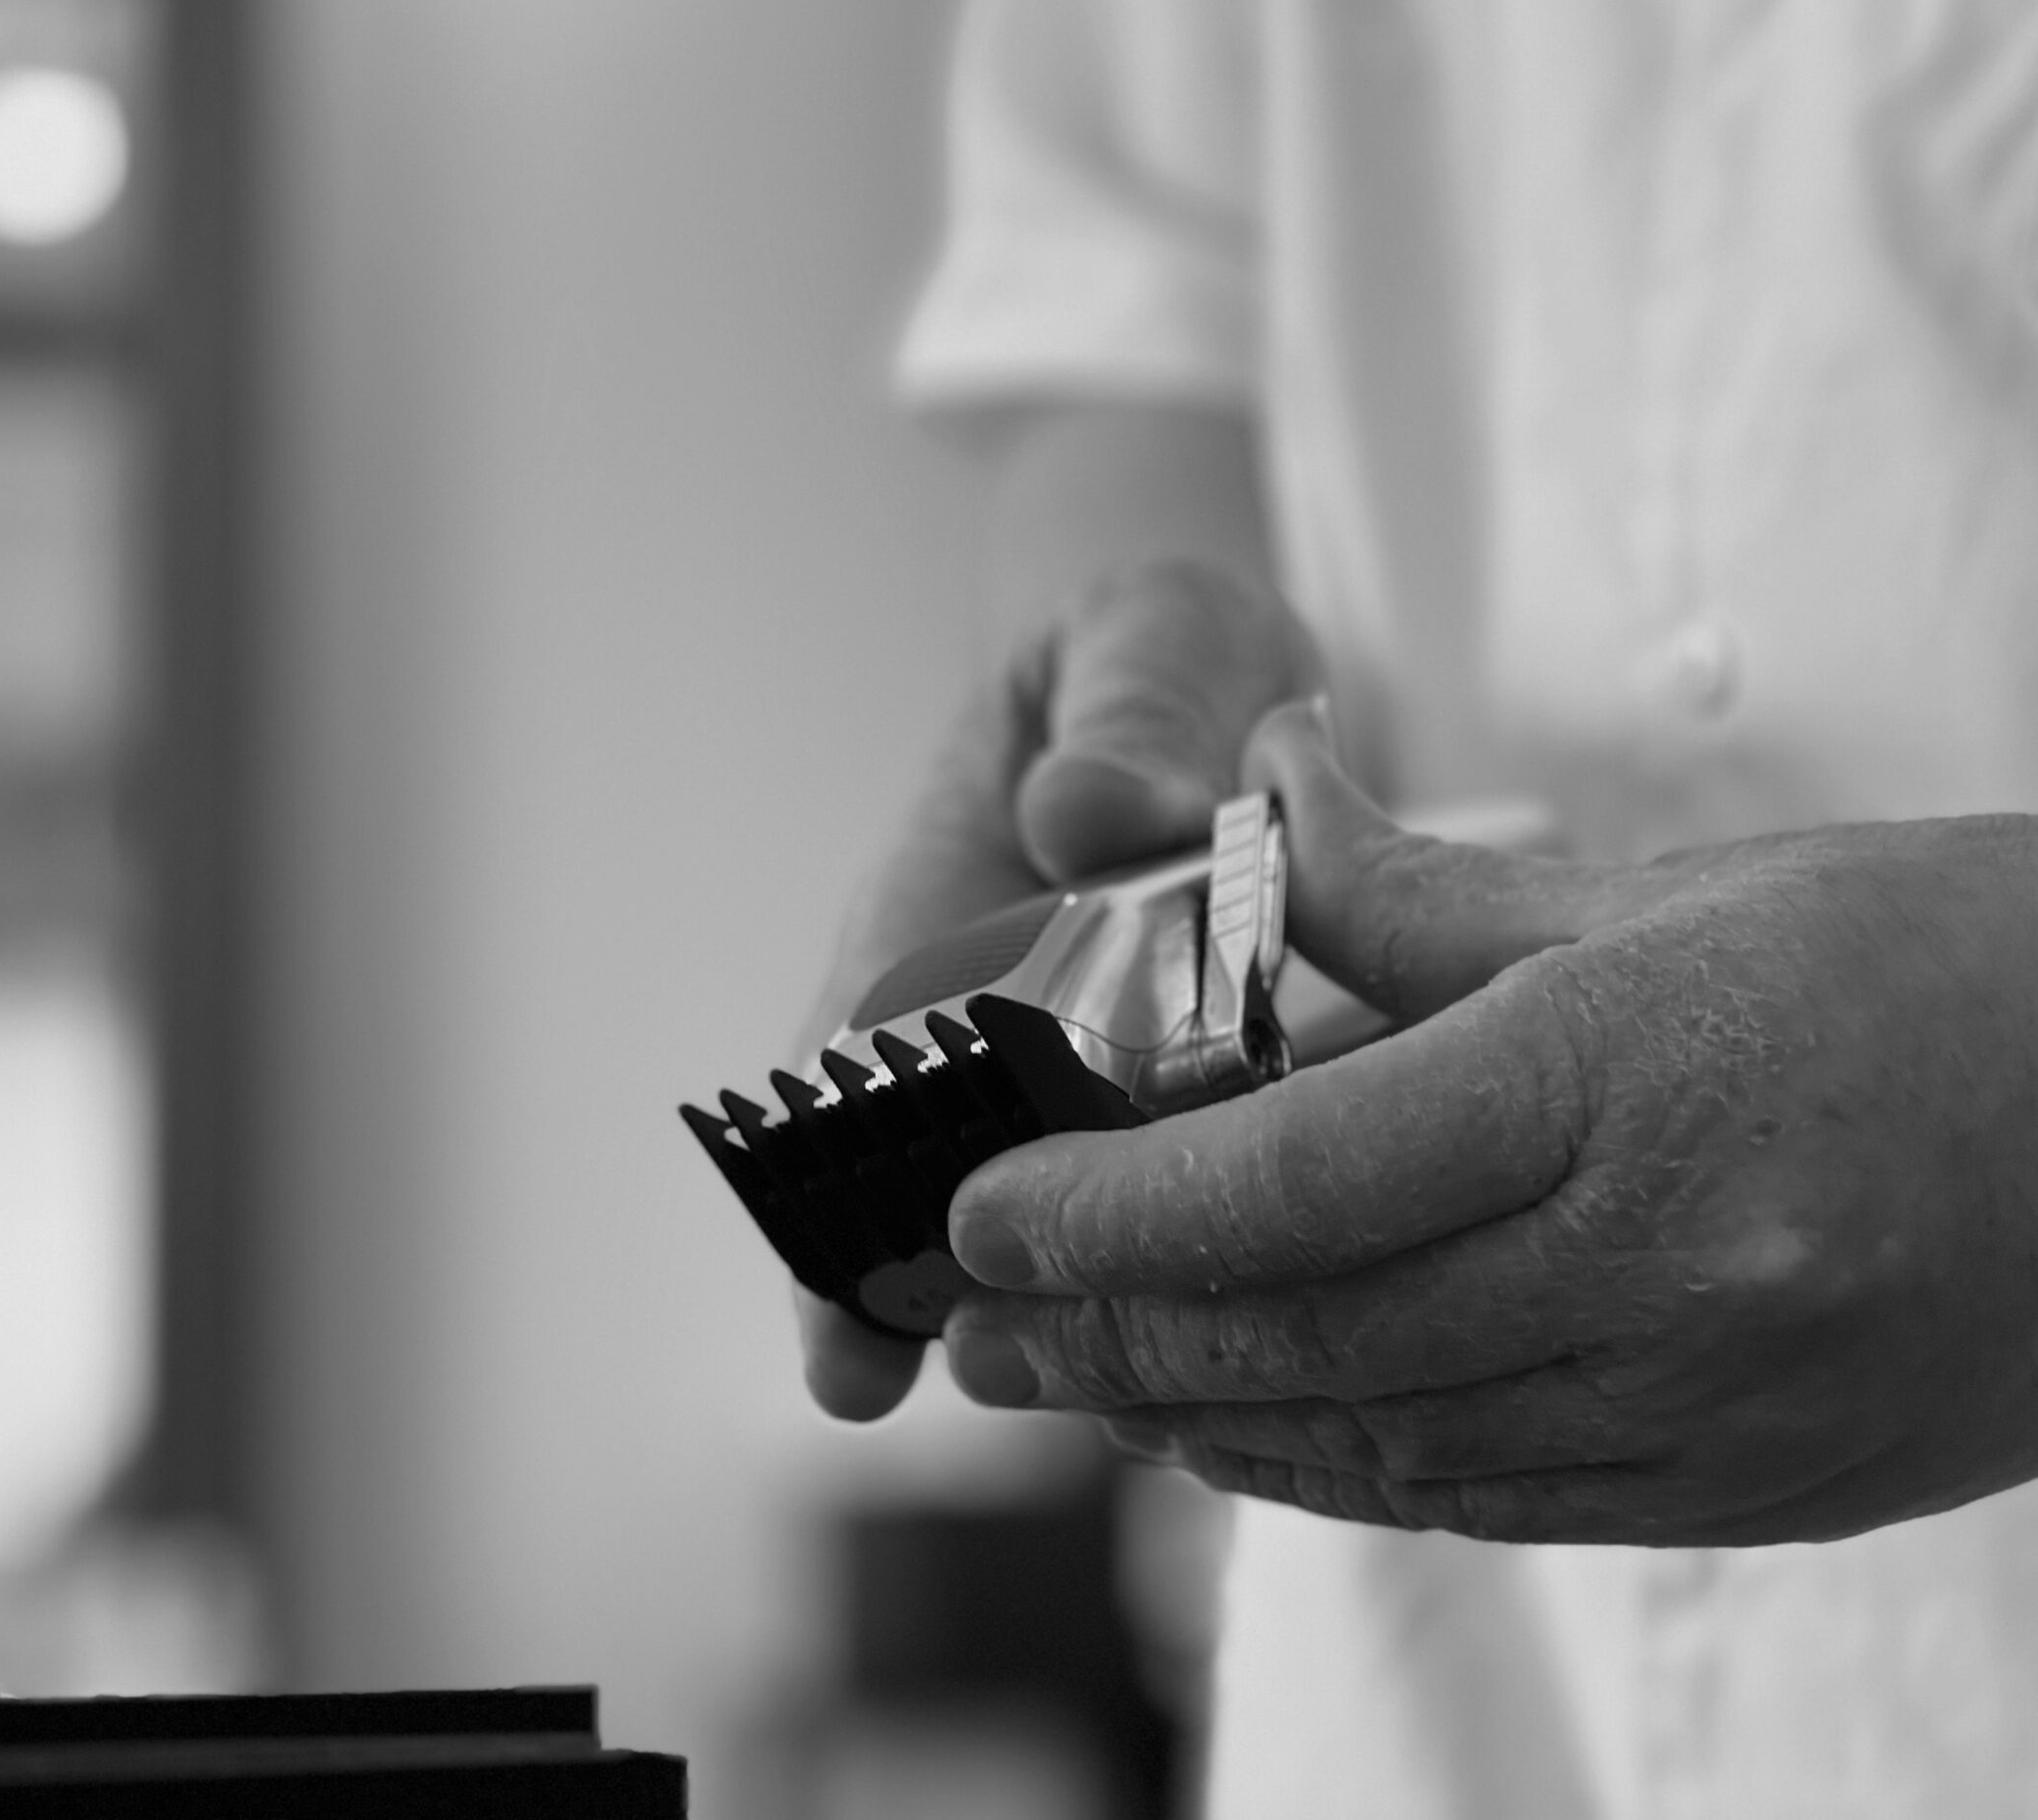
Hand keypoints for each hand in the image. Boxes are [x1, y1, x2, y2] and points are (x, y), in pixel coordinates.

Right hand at [798, 557, 1319, 1419]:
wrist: (1220, 672)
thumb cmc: (1153, 650)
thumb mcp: (1142, 642)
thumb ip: (1124, 715)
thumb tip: (1083, 811)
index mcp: (942, 904)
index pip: (855, 1052)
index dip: (824, 1174)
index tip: (818, 1274)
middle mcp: (981, 1008)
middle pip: (906, 1164)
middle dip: (876, 1276)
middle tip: (861, 1382)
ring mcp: (1076, 1062)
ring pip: (1029, 1203)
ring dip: (1018, 1297)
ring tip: (1042, 1395)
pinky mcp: (1181, 1092)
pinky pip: (1153, 1193)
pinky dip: (1153, 1264)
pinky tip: (1193, 1355)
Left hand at [940, 702, 2037, 1542]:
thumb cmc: (1946, 961)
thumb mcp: (1670, 889)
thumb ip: (1423, 893)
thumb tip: (1260, 805)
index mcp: (1629, 1078)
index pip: (1292, 1178)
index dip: (1107, 1212)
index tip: (985, 1213)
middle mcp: (1667, 1266)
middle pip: (1307, 1328)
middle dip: (1108, 1335)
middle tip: (980, 1322)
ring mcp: (1716, 1400)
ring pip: (1383, 1440)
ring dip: (1202, 1417)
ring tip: (1081, 1385)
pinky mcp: (1752, 1486)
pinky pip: (1493, 1500)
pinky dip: (1345, 1473)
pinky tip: (1254, 1438)